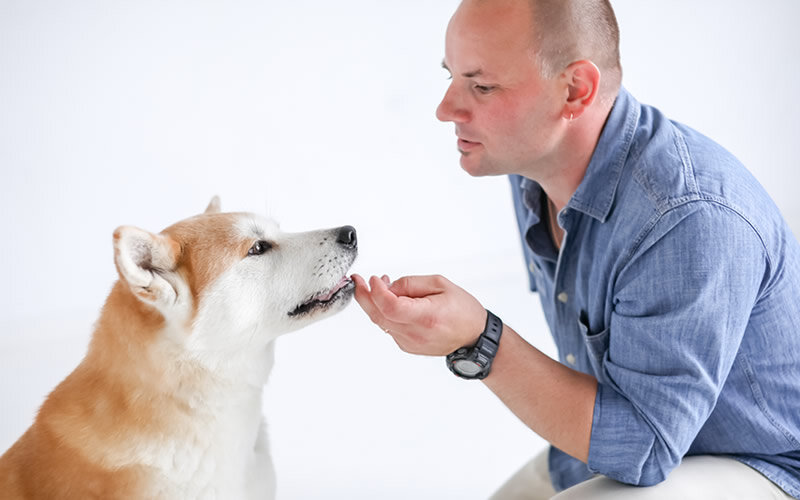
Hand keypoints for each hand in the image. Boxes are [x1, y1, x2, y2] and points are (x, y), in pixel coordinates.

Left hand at [352, 273, 486, 355]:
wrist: (474, 337)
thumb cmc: (463, 310)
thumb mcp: (441, 284)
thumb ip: (411, 284)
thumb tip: (388, 286)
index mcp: (426, 317)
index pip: (390, 306)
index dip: (377, 291)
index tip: (375, 278)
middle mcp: (415, 334)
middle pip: (378, 316)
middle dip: (364, 296)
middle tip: (358, 280)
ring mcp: (409, 343)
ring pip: (381, 322)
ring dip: (374, 303)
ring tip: (380, 285)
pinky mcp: (407, 346)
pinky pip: (389, 327)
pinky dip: (385, 313)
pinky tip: (392, 300)